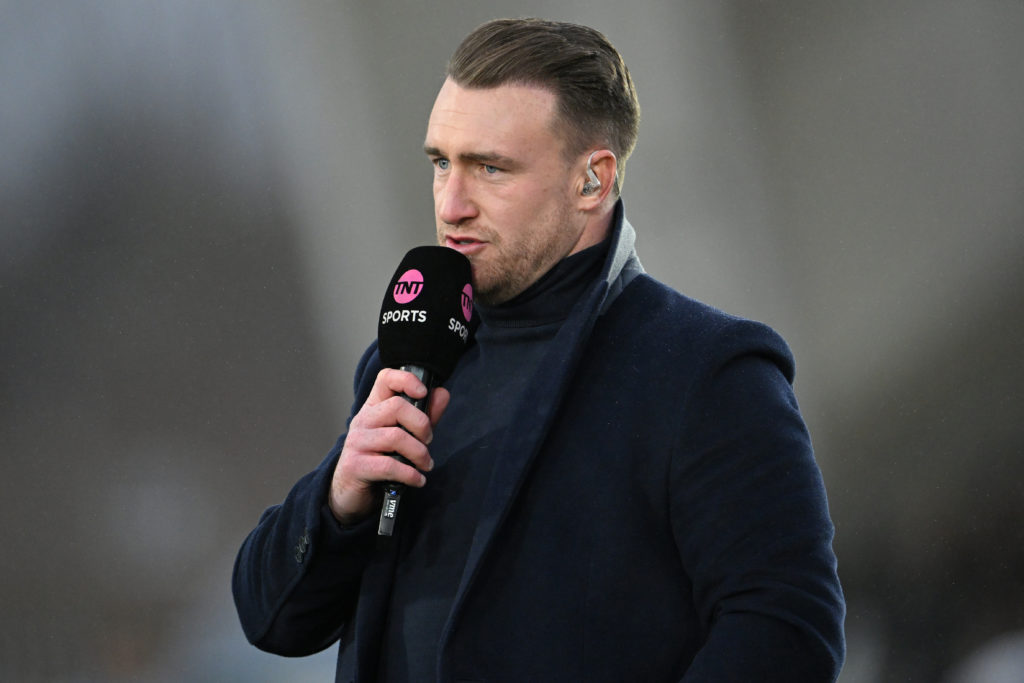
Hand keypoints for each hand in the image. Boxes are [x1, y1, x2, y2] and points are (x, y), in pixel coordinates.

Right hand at [329, 368, 449, 524]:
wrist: (351, 492)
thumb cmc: (380, 459)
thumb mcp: (405, 434)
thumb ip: (424, 415)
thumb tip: (442, 393)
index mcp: (374, 407)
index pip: (386, 379)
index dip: (406, 380)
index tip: (423, 393)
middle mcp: (363, 420)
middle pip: (397, 406)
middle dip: (422, 425)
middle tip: (428, 441)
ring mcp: (357, 442)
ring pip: (396, 437)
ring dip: (419, 454)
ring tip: (425, 464)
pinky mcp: (356, 466)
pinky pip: (389, 466)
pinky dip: (410, 474)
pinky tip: (418, 480)